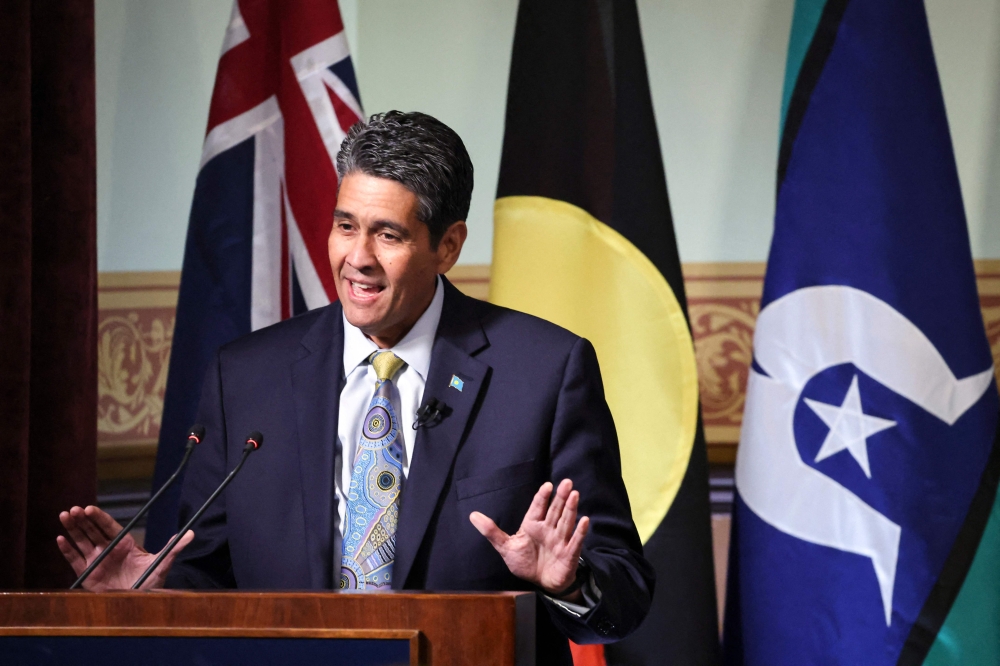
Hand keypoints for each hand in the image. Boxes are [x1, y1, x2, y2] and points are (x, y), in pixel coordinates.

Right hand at [57, 505, 193, 590]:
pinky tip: (60, 539)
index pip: (109, 527)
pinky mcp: (87, 574)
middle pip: (93, 531)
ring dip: (73, 530)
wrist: (138, 603)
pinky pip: (75, 560)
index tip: (89, 508)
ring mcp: (97, 561)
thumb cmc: (150, 582)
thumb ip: (174, 548)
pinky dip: (67, 550)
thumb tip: (192, 533)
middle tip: (72, 509)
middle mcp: (109, 549)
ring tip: (63, 517)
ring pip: (82, 542)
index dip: (99, 517)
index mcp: (125, 544)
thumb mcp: (162, 564)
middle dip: (83, 520)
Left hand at [469, 479, 589, 600]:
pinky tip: (584, 520)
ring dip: (571, 509)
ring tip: (574, 494)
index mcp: (533, 525)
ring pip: (566, 522)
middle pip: (555, 510)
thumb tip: (472, 515)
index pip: (538, 507)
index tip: (548, 485)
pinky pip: (575, 541)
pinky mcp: (569, 554)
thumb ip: (491, 532)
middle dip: (561, 497)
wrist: (541, 583)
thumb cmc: (525, 562)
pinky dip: (580, 532)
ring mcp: (560, 541)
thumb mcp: (505, 547)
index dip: (543, 497)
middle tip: (566, 482)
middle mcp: (548, 529)